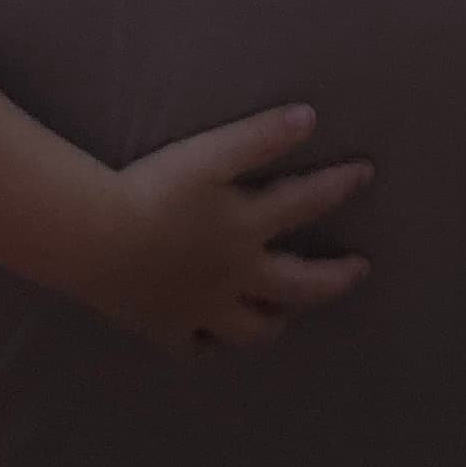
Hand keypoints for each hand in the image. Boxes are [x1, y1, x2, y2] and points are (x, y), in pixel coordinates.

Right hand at [87, 104, 371, 351]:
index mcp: (248, 229)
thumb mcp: (210, 154)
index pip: (305, 203)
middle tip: (359, 271)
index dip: (339, 186)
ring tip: (285, 316)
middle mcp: (236, 277)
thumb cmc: (154, 190)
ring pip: (251, 328)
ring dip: (274, 320)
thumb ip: (260, 137)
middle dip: (333, 278)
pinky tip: (210, 341)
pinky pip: (194, 348)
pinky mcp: (166, 328)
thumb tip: (310, 118)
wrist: (99, 239)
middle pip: (297, 287)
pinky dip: (207, 346)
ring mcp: (203, 310)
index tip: (366, 173)